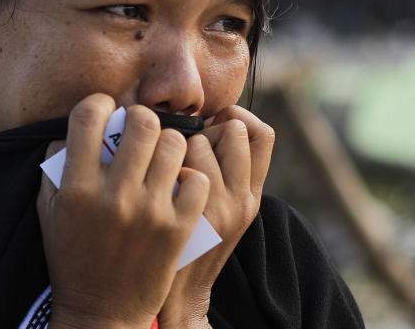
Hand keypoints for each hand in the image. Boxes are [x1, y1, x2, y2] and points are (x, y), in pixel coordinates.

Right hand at [37, 94, 210, 328]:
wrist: (101, 314)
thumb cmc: (73, 259)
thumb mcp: (50, 212)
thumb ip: (57, 166)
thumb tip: (73, 129)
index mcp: (78, 187)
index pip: (89, 115)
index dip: (99, 104)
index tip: (105, 112)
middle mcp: (114, 195)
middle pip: (142, 122)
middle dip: (142, 119)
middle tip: (141, 131)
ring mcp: (150, 212)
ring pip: (175, 145)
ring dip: (170, 145)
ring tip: (163, 156)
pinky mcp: (178, 229)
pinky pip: (197, 179)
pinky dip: (191, 178)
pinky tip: (180, 185)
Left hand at [157, 105, 274, 327]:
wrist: (175, 295)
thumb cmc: (191, 241)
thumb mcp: (224, 209)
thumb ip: (226, 170)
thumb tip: (211, 119)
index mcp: (252, 195)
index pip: (263, 134)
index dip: (236, 119)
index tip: (213, 126)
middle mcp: (242, 199)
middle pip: (232, 128)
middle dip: (204, 129)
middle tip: (184, 150)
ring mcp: (216, 207)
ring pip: (198, 141)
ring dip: (176, 146)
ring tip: (164, 169)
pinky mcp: (187, 214)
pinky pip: (174, 164)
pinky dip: (158, 165)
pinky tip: (152, 182)